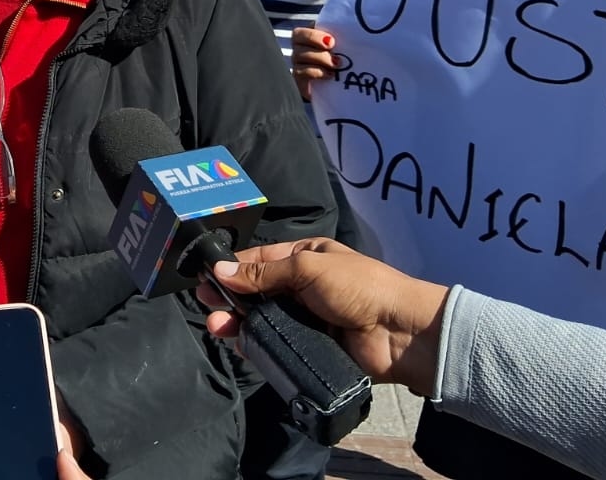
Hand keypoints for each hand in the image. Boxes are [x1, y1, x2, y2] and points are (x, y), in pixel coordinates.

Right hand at [197, 239, 449, 393]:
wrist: (401, 334)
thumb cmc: (359, 287)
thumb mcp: (309, 269)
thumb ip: (264, 273)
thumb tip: (222, 270)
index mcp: (306, 258)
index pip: (261, 259)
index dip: (233, 268)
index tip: (205, 278)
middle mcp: (303, 287)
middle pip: (258, 292)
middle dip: (231, 298)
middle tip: (207, 307)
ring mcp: (306, 319)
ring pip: (264, 321)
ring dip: (240, 324)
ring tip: (219, 329)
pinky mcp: (310, 348)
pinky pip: (278, 346)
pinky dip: (259, 346)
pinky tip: (242, 347)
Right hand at [290, 26, 339, 100]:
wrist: (339, 92)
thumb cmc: (343, 65)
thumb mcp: (344, 50)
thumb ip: (342, 38)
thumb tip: (354, 27)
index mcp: (308, 39)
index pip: (302, 30)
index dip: (313, 34)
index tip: (331, 40)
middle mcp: (299, 50)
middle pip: (297, 39)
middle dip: (315, 41)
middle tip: (333, 48)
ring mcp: (297, 65)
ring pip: (298, 55)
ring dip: (319, 58)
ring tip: (336, 65)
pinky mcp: (298, 80)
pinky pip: (300, 72)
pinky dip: (316, 72)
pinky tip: (330, 75)